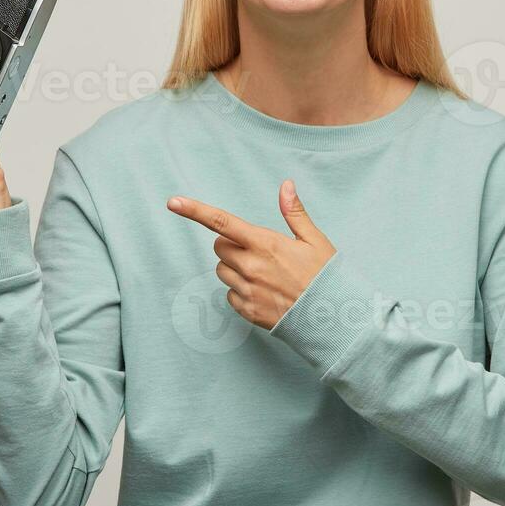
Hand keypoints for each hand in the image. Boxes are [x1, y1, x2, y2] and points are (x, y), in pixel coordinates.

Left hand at [166, 180, 335, 329]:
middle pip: (219, 247)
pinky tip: (264, 292)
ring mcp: (247, 290)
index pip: (222, 222)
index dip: (195, 210)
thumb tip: (285, 185)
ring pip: (222, 270)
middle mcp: (251, 266)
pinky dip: (240, 291)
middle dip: (232, 245)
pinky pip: (229, 295)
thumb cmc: (325, 277)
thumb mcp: (315, 241)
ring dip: (235, 268)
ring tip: (264, 274)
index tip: (173, 202)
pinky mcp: (246, 310)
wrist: (331, 320)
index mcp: (265, 244)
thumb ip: (294, 213)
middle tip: (258, 251)